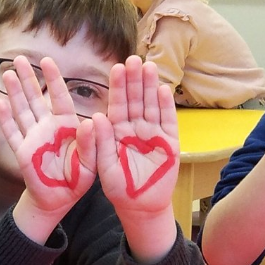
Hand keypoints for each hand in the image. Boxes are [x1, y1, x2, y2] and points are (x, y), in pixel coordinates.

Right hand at [0, 56, 96, 222]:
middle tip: (19, 59)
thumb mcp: (91, 161)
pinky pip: (12, 133)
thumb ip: (91, 143)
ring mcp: (33, 137)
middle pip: (36, 98)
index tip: (46, 60)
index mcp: (67, 125)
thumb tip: (92, 122)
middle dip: (28, 78)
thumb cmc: (78, 178)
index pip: (60, 96)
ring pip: (22, 110)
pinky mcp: (22, 151)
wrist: (59, 199)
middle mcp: (48, 127)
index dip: (53, 78)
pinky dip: (5, 119)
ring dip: (14, 92)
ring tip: (7, 73)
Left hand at [96, 57, 180, 217]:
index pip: (117, 104)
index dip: (118, 86)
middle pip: (135, 99)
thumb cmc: (119, 187)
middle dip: (135, 79)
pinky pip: (167, 120)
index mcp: (116, 131)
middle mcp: (134, 128)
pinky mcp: (169, 142)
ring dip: (150, 86)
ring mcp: (153, 134)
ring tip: (149, 66)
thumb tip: (95, 116)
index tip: (116, 67)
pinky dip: (166, 105)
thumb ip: (100, 142)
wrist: (140, 206)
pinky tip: (163, 89)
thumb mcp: (104, 166)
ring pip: (152, 104)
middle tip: (134, 58)